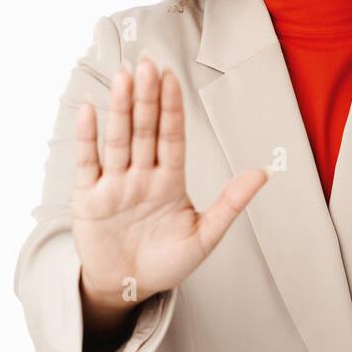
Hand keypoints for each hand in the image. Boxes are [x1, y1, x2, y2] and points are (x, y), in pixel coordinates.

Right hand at [72, 58, 269, 309]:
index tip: (173, 77)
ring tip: (125, 75)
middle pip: (145, 130)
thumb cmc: (167, 263)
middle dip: (147, 98)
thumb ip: (230, 204)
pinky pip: (88, 162)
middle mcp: (142, 175)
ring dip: (121, 108)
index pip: (172, 137)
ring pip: (119, 139)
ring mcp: (115, 184)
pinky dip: (88, 136)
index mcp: (170, 181)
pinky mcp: (88, 198)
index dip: (172, 108)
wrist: (127, 289)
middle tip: (149, 63)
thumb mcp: (205, 236)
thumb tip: (264, 173)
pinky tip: (90, 109)